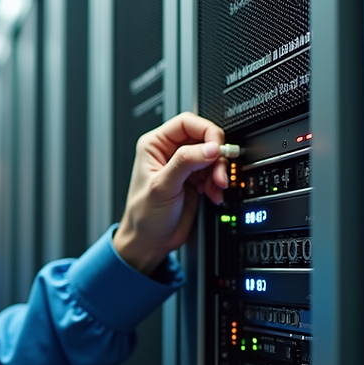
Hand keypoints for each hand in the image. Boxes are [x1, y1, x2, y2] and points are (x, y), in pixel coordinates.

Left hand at [113, 112, 227, 274]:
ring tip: (216, 187)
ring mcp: (184, 167)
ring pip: (213, 157)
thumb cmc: (143, 215)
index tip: (217, 148)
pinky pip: (215, 173)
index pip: (187, 123)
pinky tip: (214, 194)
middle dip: (216, 156)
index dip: (206, 132)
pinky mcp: (195, 181)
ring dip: (219, 172)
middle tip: (220, 173)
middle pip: (205, 139)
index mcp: (155, 145)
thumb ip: (186, 163)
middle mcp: (170, 152)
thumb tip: (210, 147)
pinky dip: (219, 183)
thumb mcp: (162, 186)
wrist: (150, 241)